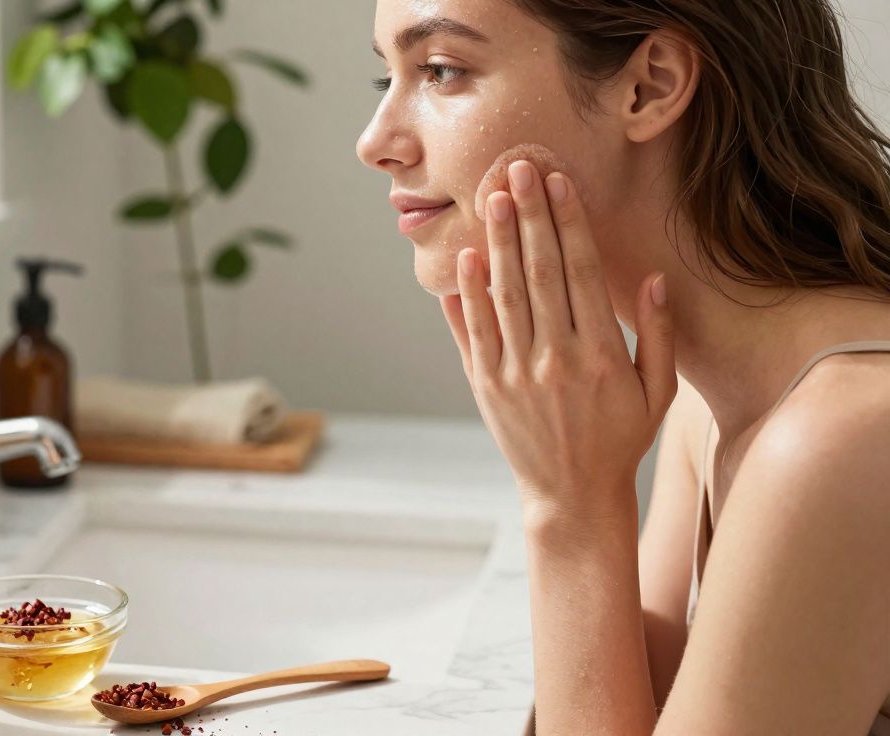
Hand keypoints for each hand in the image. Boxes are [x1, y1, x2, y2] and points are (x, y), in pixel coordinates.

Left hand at [440, 160, 675, 514]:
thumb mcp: (657, 391)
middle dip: (529, 216)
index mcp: (601, 354)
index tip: (559, 183)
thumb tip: (652, 278)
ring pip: (504, 295)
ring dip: (498, 243)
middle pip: (539, 272)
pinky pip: (473, 332)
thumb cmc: (620, 439)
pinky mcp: (485, 385)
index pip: (580, 273)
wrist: (571, 494)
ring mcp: (515, 372)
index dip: (568, 223)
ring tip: (492, 199)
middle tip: (516, 169)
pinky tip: (465, 258)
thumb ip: (658, 334)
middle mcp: (556, 359)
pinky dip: (467, 295)